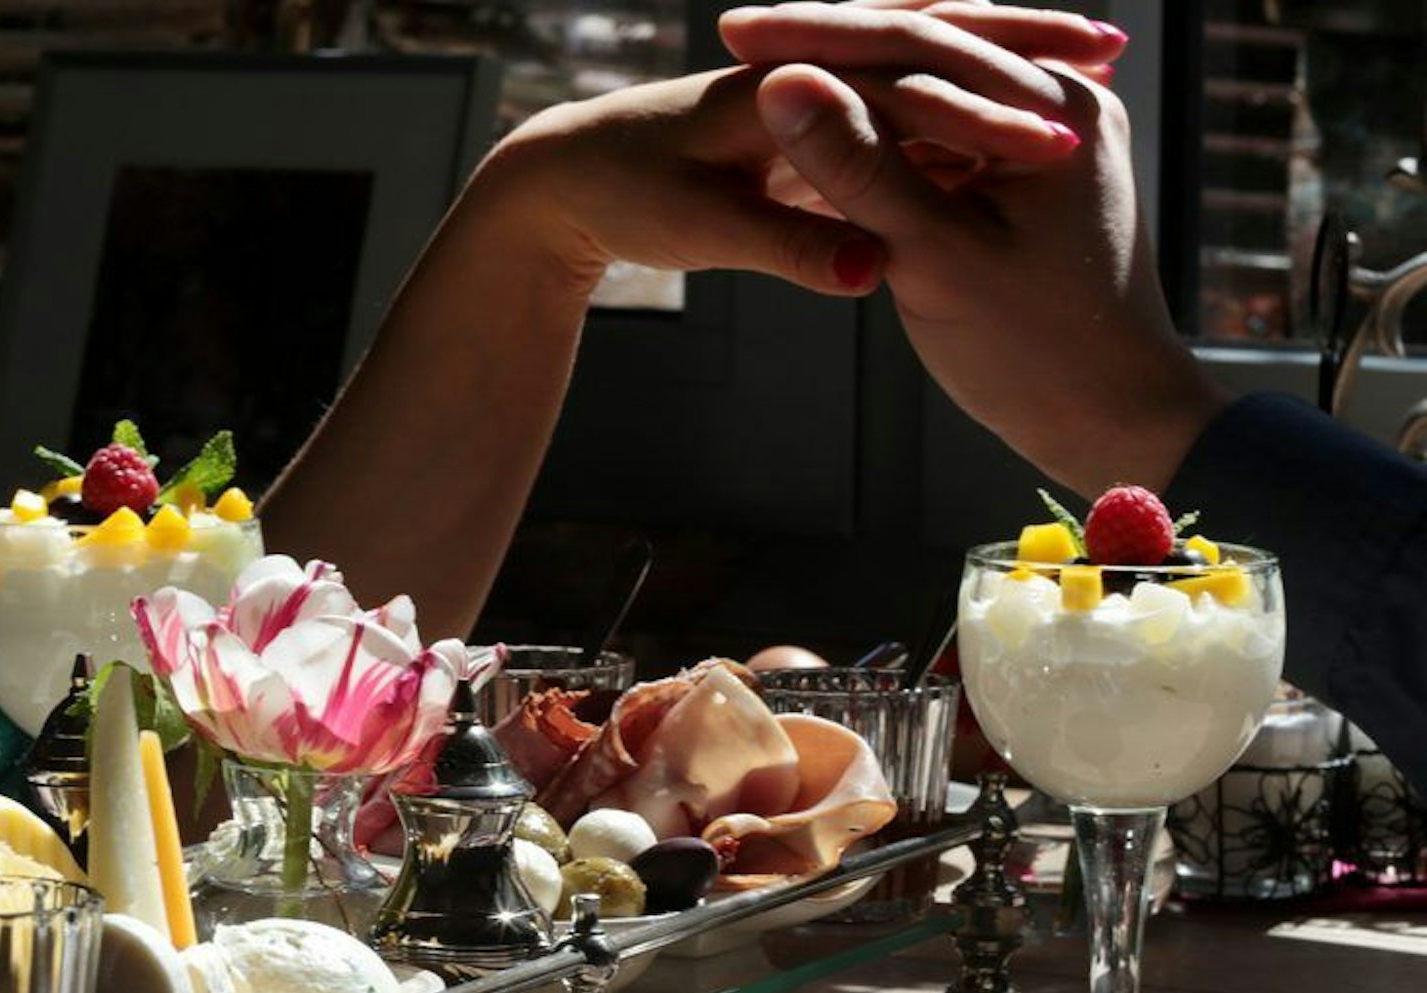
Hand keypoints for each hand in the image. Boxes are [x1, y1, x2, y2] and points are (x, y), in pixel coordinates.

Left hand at [472, 0, 1124, 296]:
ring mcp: (806, 79)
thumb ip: (791, 249)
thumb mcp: (702, 232)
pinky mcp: (807, 104)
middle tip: (1112, 53)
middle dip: (1019, 42)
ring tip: (1087, 62)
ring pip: (919, 52)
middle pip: (928, 39)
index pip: (902, 87)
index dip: (982, 115)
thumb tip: (872, 270)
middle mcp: (801, 66)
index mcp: (781, 87)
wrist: (563, 174)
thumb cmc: (625, 195)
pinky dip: (954, 81)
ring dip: (998, 51)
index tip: (1058, 144)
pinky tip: (1007, 111)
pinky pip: (896, 81)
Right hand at [723, 3, 1223, 494]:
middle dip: (827, 40)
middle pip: (925, 50)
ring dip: (848, 76)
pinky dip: (881, 123)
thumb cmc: (1034, 351)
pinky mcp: (1029, 170)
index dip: (816, 35)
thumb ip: (860, 165)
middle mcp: (1064, 99)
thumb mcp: (934, 256)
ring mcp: (1048, 133)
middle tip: (735, 27)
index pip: (916, 44)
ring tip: (761, 63)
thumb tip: (782, 83)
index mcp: (1056, 107)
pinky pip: (941, 126)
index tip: (734, 29)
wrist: (1111, 418)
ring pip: (928, 85)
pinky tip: (818, 116)